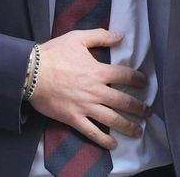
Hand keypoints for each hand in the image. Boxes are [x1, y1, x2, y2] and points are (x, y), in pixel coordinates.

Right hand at [29, 29, 149, 148]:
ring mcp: (85, 106)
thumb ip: (100, 36)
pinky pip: (92, 132)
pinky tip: (113, 144)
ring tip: (138, 131)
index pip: (125, 76)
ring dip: (128, 126)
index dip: (138, 79)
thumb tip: (120, 35)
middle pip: (124, 101)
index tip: (145, 83)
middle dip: (139, 108)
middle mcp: (96, 91)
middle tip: (148, 112)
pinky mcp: (74, 118)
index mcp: (98, 71)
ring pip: (112, 120)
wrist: (31, 72)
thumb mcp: (77, 38)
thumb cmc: (54, 53)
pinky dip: (104, 140)